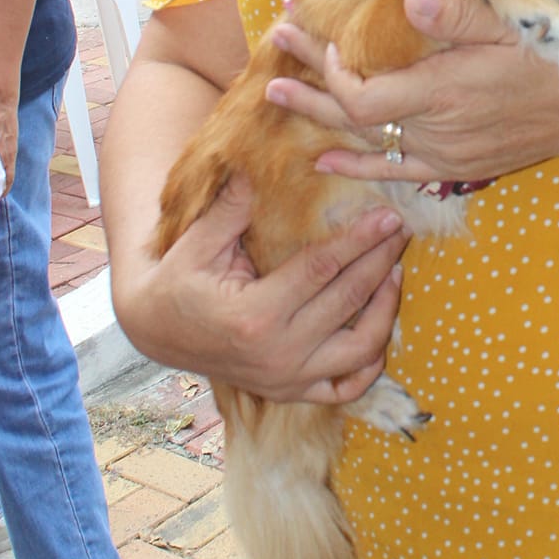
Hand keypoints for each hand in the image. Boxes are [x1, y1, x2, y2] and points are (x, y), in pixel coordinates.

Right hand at [113, 174, 410, 405]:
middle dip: (380, 261)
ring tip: (394, 271)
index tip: (387, 216)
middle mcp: (277, 354)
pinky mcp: (292, 393)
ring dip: (386, 310)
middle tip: (401, 230)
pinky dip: (370, 364)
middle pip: (348, 302)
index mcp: (253, 315)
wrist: (157, 333)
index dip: (358, 241)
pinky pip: (345, 388)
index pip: (321, 270)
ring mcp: (288, 379)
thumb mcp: (196, 243)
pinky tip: (382, 328)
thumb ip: (231, 209)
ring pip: (359, 350)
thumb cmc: (178, 281)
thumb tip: (256, 166)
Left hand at [264, 0, 558, 184]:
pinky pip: (393, 170)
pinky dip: (357, 164)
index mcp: (442, 93)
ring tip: (279, 93)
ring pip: (366, 140)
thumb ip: (455, 17)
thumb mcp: (508, 27)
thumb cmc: (548, 60)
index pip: (362, 96)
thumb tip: (408, 0)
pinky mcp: (452, 168)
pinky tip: (324, 157)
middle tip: (274, 49)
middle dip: (309, 81)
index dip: (332, 72)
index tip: (321, 37)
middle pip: (353, 114)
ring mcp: (442, 155)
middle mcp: (435, 131)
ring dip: (322, 115)